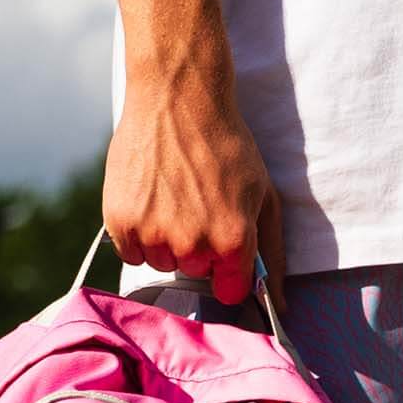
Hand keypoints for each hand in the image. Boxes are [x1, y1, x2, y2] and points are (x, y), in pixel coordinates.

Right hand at [103, 74, 285, 309]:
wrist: (176, 95)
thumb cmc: (225, 144)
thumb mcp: (262, 194)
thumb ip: (273, 254)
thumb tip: (281, 307)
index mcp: (231, 240)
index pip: (229, 292)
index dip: (228, 270)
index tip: (222, 247)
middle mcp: (192, 244)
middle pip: (194, 273)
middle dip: (197, 247)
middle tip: (195, 203)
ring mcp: (154, 234)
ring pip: (161, 263)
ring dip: (165, 240)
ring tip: (170, 195)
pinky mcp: (121, 222)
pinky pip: (131, 253)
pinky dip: (137, 232)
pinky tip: (148, 198)